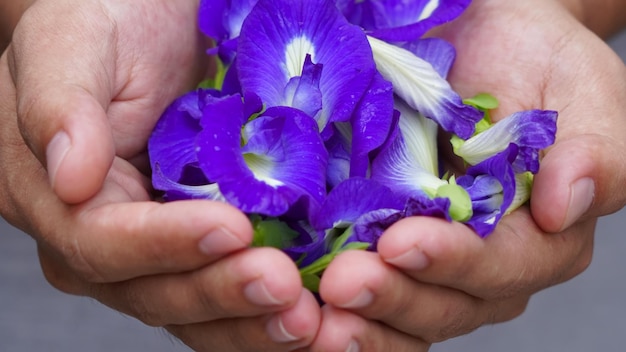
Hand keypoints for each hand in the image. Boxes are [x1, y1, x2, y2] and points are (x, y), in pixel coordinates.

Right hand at [0, 0, 319, 349]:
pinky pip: (227, 287)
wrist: (145, 20)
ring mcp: (156, 249)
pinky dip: (266, 311)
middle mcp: (102, 239)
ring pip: (196, 308)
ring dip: (253, 322)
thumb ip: (57, 104)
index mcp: (58, 197)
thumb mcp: (71, 39)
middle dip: (222, 294)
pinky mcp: (201, 245)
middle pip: (155, 291)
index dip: (167, 244)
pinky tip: (312, 313)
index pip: (103, 242)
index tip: (230, 229)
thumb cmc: (106, 20)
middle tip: (286, 289)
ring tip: (308, 321)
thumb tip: (70, 177)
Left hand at [310, 0, 625, 349]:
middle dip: (393, 296)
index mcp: (540, 238)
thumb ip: (597, 154)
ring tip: (315, 307)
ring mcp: (430, 255)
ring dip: (358, 314)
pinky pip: (366, 280)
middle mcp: (485, 262)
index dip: (454, 262)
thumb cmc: (540, 61)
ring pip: (400, 306)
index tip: (403, 243)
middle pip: (444, 302)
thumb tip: (564, 203)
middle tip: (342, 284)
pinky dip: (334, 299)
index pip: (502, 268)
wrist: (486, 39)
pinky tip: (303, 297)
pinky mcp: (383, 236)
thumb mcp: (586, 94)